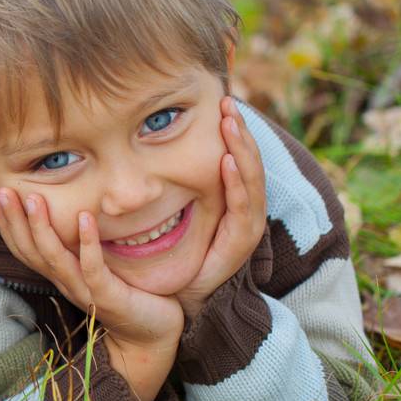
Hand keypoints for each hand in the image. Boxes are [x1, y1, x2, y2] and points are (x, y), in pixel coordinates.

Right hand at [0, 188, 183, 400]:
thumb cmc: (126, 296)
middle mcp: (65, 284)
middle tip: (3, 192)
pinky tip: (85, 217)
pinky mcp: (107, 297)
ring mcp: (84, 291)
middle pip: (31, 252)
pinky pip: (93, 268)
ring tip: (35, 199)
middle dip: (14, 221)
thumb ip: (79, 247)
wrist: (149, 337)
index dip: (7, 225)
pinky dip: (88, 242)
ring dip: (41, 227)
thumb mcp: (95, 268)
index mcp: (59, 276)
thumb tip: (73, 212)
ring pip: (54, 258)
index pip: (24, 249)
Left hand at [178, 98, 266, 319]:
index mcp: (232, 200)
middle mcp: (244, 209)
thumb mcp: (176, 214)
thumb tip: (151, 153)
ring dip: (241, 148)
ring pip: (250, 179)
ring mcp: (246, 225)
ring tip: (230, 122)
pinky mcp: (240, 242)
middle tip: (228, 102)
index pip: (237, 158)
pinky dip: (236, 182)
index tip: (223, 102)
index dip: (233, 132)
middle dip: (240, 131)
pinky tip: (227, 162)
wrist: (183, 299)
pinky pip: (242, 207)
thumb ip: (174, 186)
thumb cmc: (178, 256)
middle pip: (248, 162)